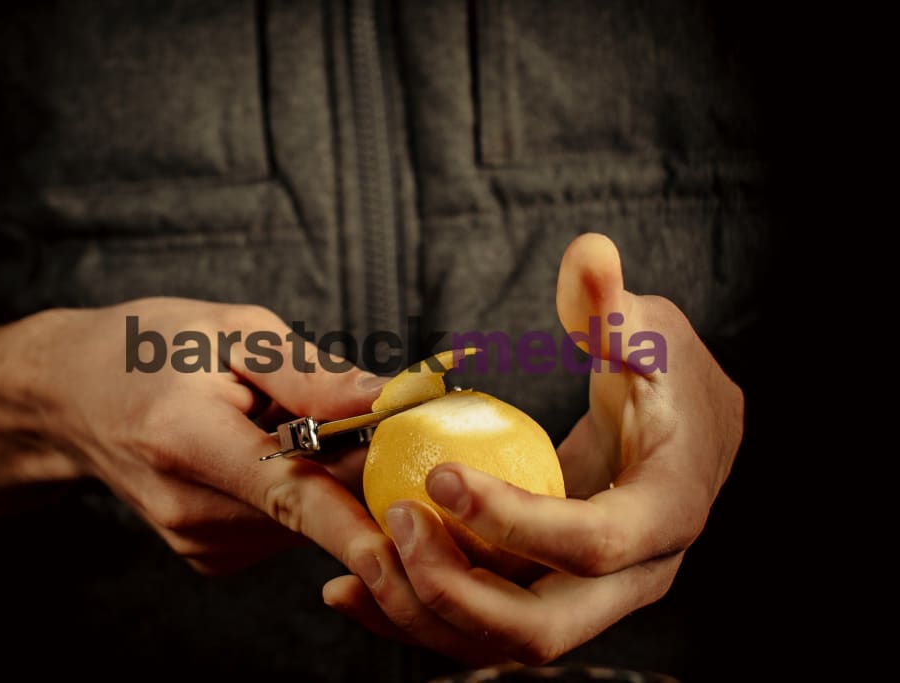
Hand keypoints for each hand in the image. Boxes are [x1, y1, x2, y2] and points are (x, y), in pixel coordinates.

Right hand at [0, 298, 389, 575]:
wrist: (69, 397)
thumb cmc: (147, 348)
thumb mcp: (229, 331)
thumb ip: (309, 373)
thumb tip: (387, 400)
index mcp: (187, 443)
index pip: (287, 496)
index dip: (350, 526)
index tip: (402, 551)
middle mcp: (190, 509)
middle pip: (313, 505)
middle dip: (356, 463)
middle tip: (353, 407)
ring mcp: (199, 542)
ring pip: (306, 519)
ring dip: (322, 473)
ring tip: (275, 421)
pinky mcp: (210, 556)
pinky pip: (287, 526)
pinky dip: (297, 490)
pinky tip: (262, 450)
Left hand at [323, 234, 743, 663]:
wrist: (684, 433)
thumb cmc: (665, 375)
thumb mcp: (647, 331)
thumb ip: (612, 303)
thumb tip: (587, 253)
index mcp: (666, 514)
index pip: (593, 543)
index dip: (516, 519)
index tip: (441, 474)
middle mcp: (634, 577)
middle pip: (541, 627)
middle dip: (457, 591)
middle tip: (393, 526)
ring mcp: (589, 595)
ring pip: (502, 641)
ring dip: (424, 614)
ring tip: (352, 572)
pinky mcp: (549, 592)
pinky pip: (484, 621)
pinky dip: (421, 611)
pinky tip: (355, 585)